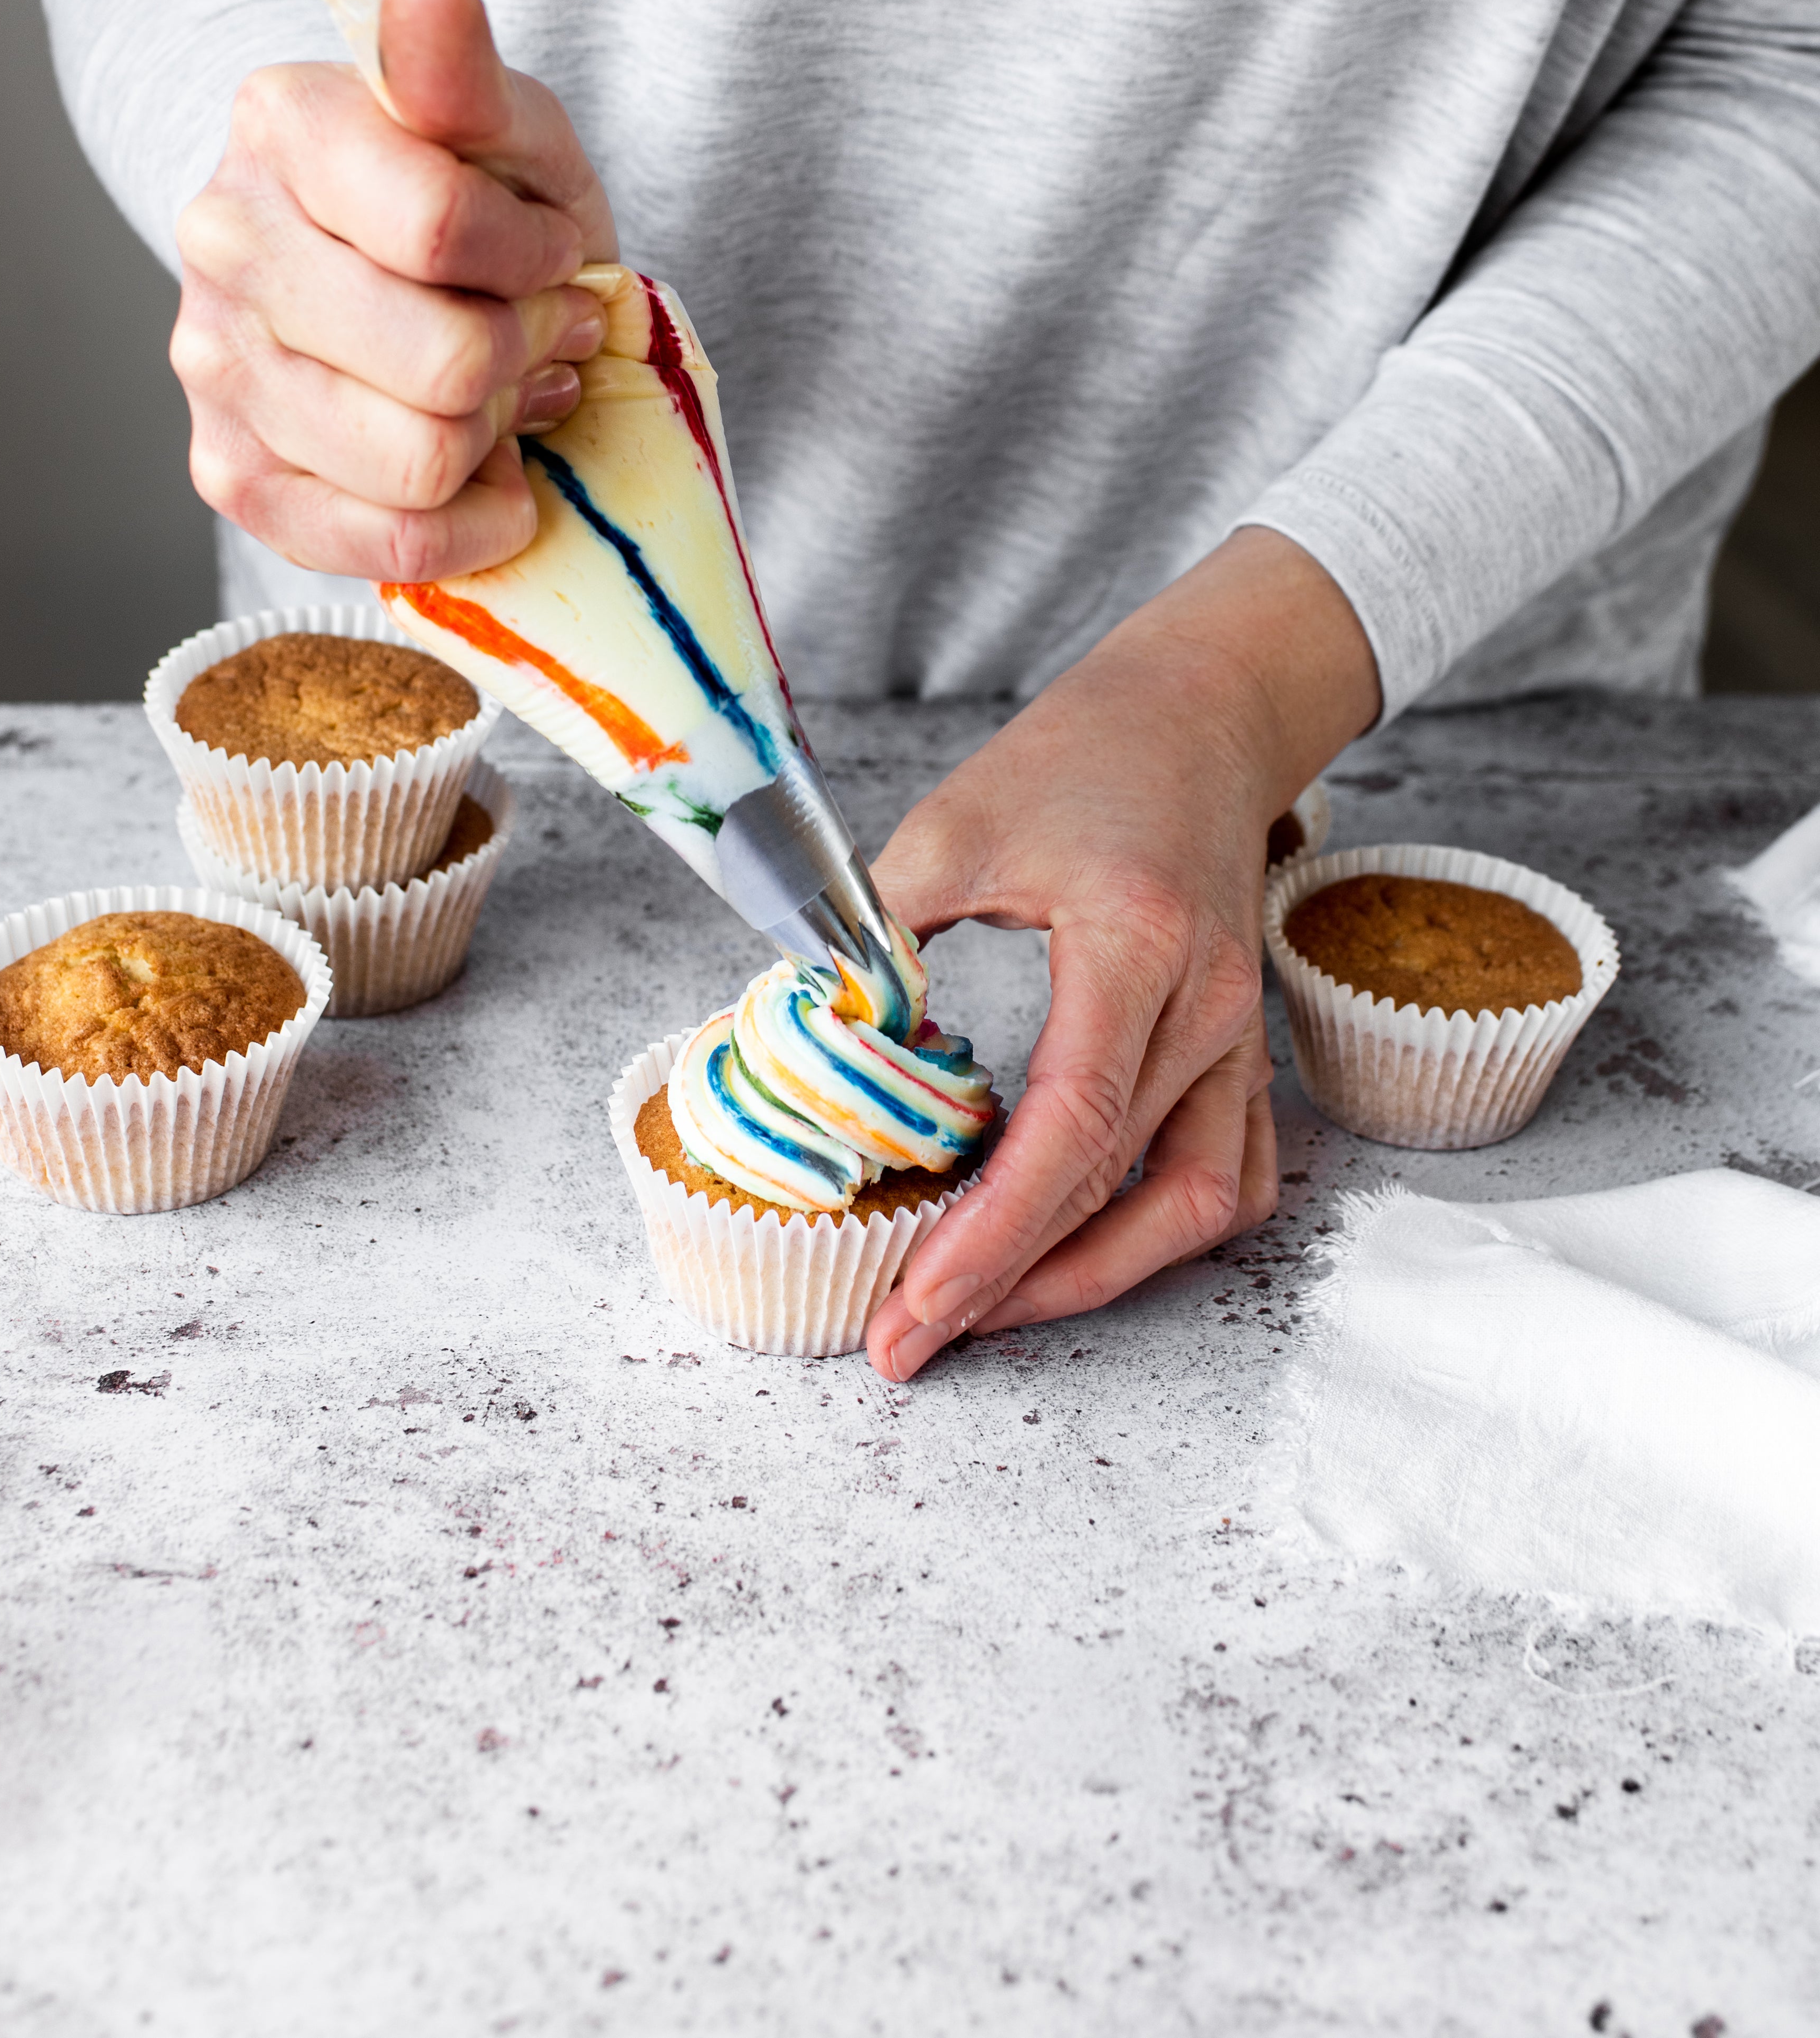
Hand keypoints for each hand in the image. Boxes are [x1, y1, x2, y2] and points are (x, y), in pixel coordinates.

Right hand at [172, 0, 616, 577]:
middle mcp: (220, 242)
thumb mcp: (500, 118)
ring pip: (418, 462)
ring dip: (496, 431)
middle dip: (525, 350)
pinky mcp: (230, 472)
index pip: (443, 229)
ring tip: (500, 385)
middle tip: (537, 325)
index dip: (538, 257)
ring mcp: (212, 365)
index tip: (552, 249)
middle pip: (445, 362)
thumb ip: (462, 64)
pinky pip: (385, 544)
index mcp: (277, 126)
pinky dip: (466, 520)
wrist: (384, 260)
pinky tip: (476, 462)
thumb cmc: (466, 189)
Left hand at [864, 528, 1379, 1381]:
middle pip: (1122, 1188)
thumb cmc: (1082, 755)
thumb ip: (881, 931)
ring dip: (1094, 1277)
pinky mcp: (1242, 1051)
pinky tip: (1078, 1252)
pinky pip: (1230, 1178)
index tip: (911, 1305)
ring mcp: (1240, 1037)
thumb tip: (805, 1034)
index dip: (991, 1235)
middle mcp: (1209, 1007)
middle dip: (1014, 1284)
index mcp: (1137, 945)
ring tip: (986, 1309)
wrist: (1199, 712)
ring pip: (1196, 1208)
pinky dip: (1157, 1233)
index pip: (1072, 1128)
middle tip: (908, 1336)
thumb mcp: (957, 821)